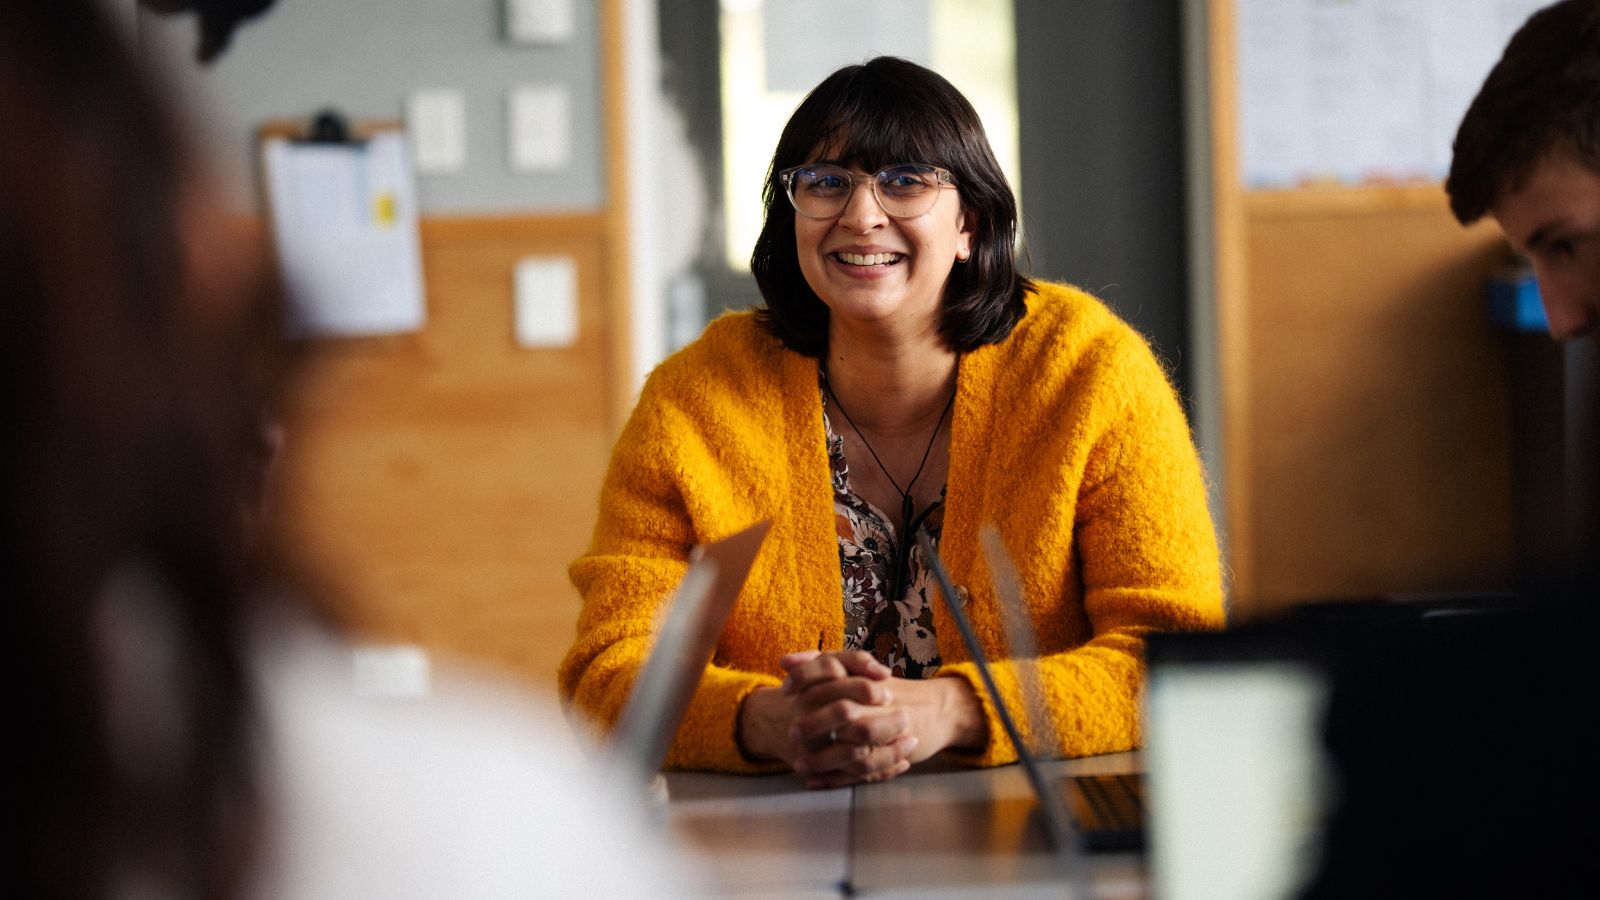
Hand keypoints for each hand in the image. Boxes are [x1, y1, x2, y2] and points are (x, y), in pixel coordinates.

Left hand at [735, 650, 987, 788]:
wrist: (938, 710)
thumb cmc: (891, 690)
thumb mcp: (860, 672)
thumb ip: (822, 665)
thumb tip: (784, 660)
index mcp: (865, 677)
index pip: (831, 670)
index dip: (805, 679)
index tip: (784, 691)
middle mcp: (877, 701)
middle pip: (843, 712)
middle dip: (814, 725)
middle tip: (793, 734)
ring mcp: (887, 728)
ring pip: (854, 747)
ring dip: (823, 758)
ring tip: (800, 763)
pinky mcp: (893, 752)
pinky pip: (863, 770)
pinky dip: (836, 778)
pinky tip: (815, 781)